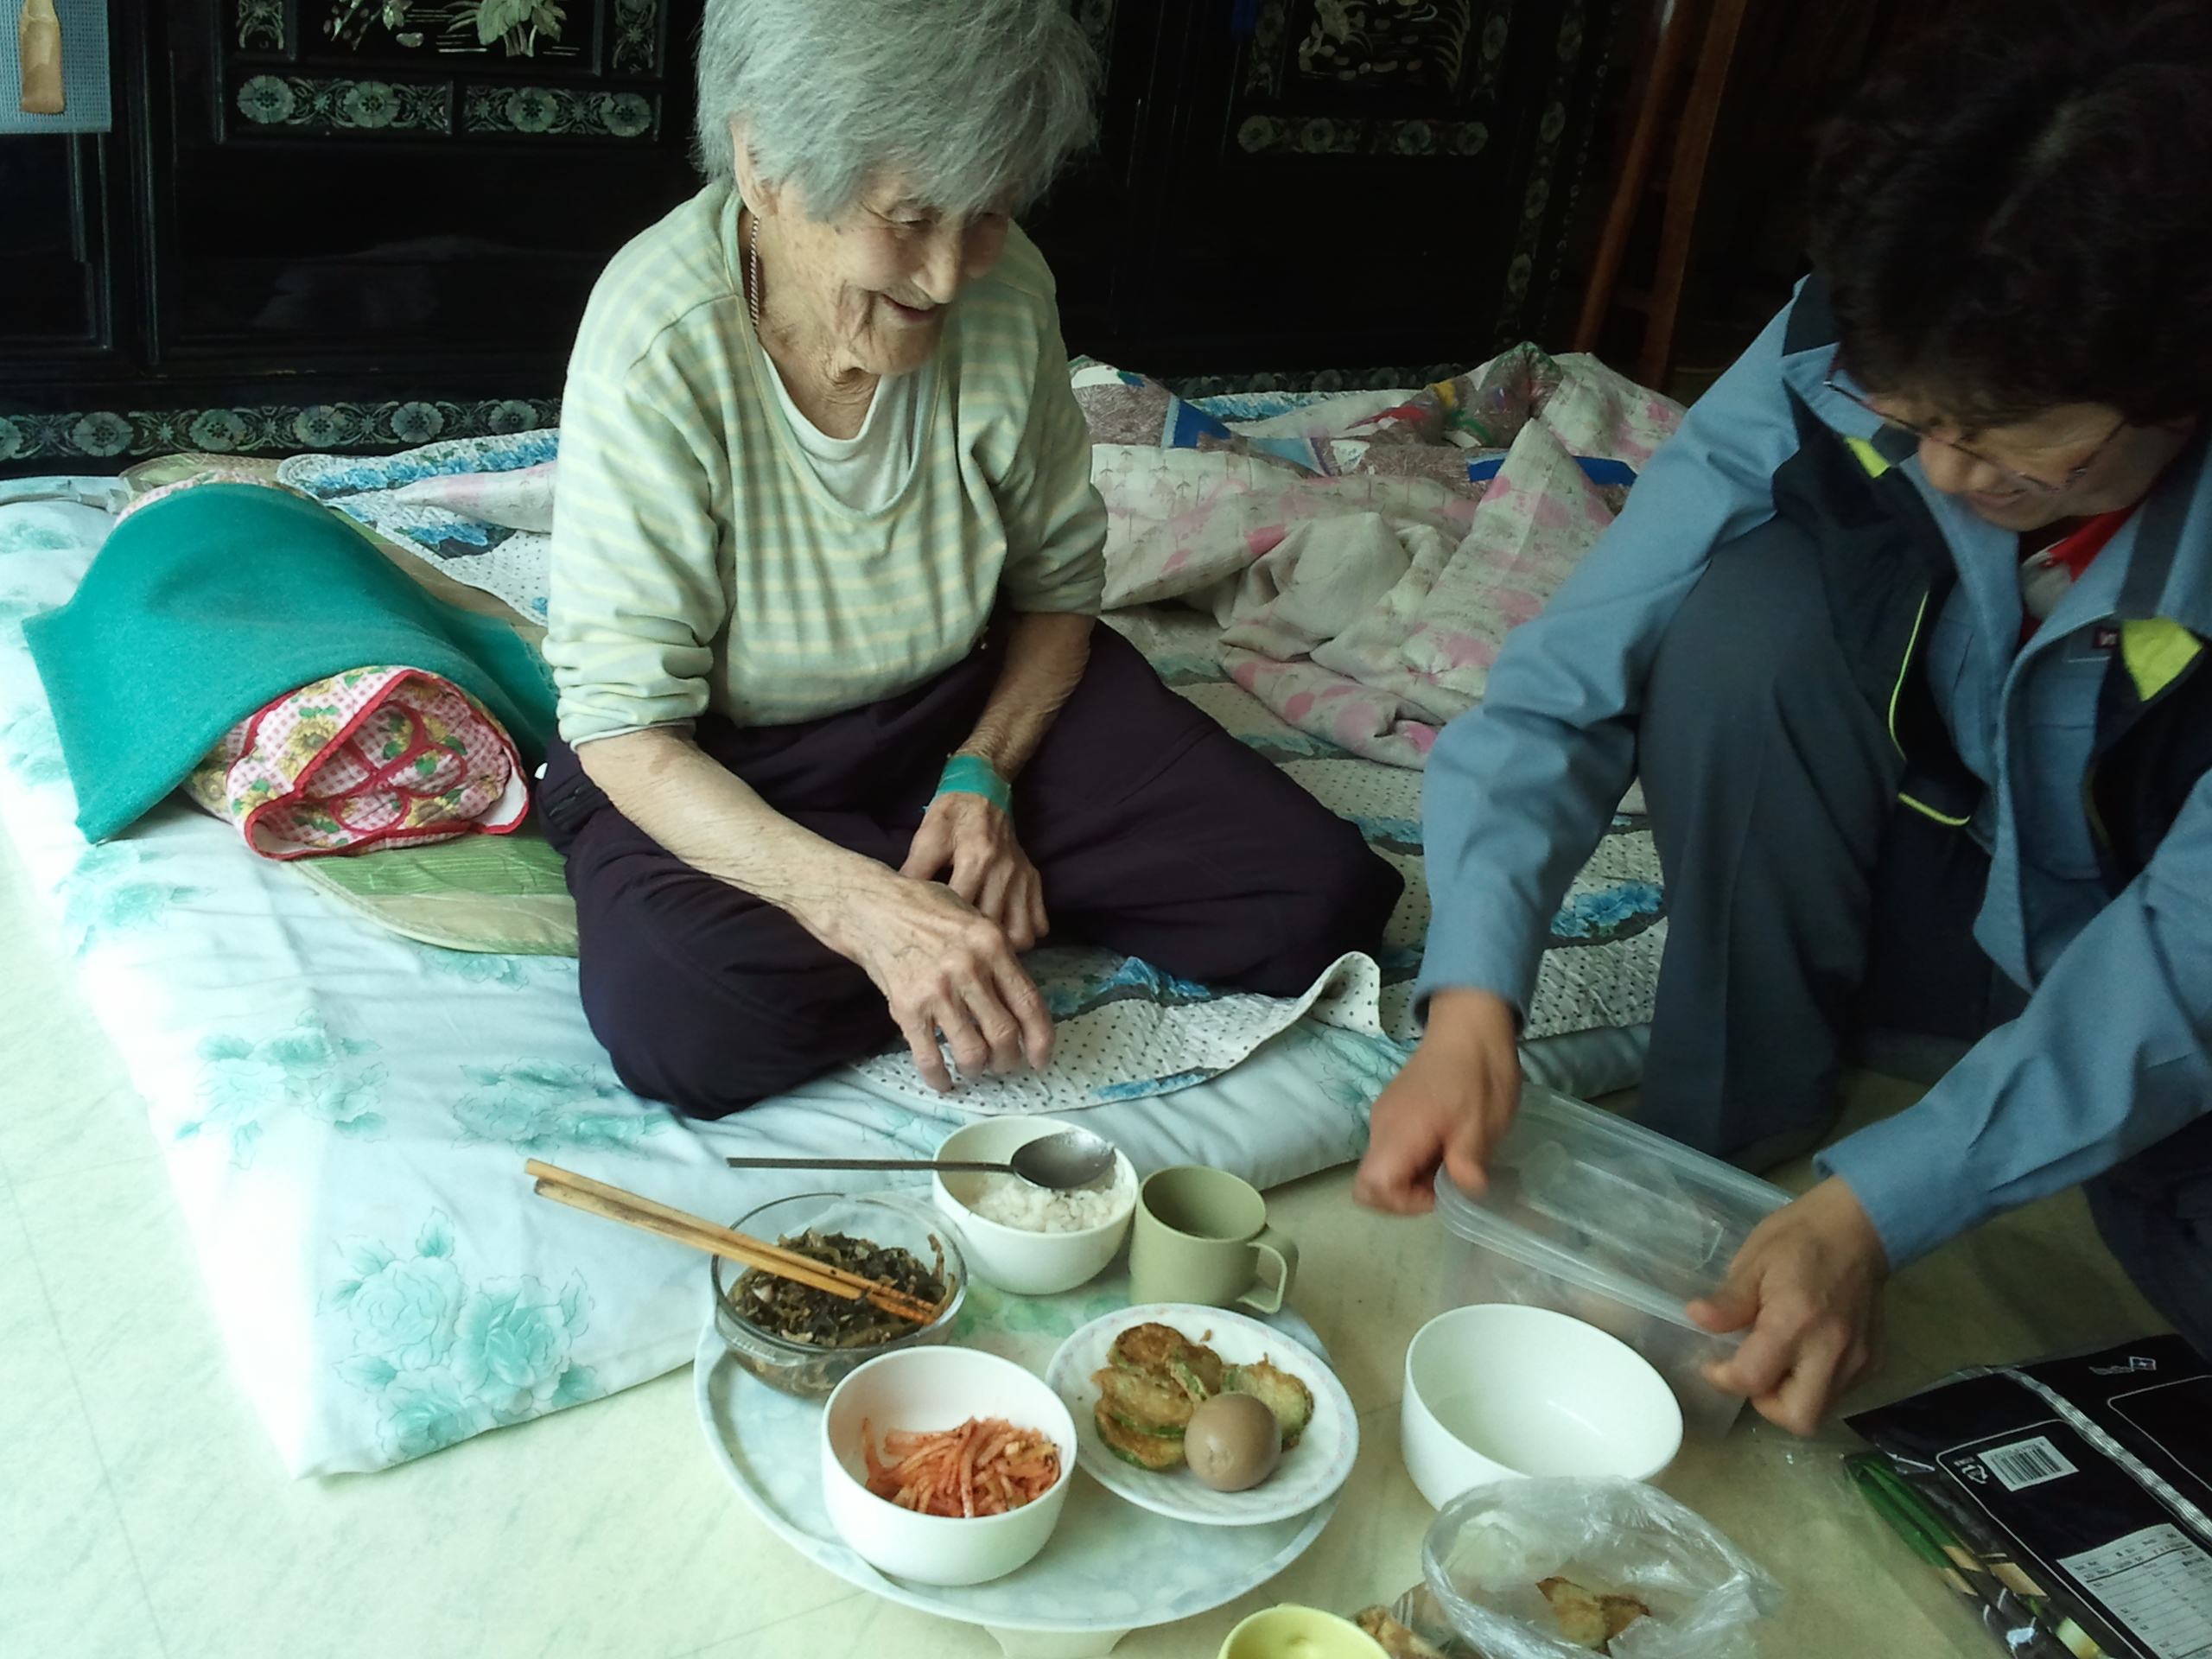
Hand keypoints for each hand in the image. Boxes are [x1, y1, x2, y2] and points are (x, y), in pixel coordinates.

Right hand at [825, 871, 1054, 1092]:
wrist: (873, 909)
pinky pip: (929, 1057)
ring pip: (972, 1053)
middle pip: (1004, 1035)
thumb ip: (999, 958)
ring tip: (974, 1068)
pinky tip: (943, 1081)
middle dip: (1008, 1059)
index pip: (1030, 1004)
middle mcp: (969, 968)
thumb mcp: (976, 919)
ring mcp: (937, 990)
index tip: (1040, 1058)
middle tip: (1004, 1063)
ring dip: (977, 1069)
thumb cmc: (927, 910)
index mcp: (993, 945)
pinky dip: (939, 1078)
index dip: (1040, 1040)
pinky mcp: (907, 1007)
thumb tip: (1020, 1004)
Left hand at [900, 788, 1048, 949]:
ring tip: (981, 943)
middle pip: (995, 932)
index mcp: (977, 858)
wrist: (982, 791)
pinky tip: (1002, 929)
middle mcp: (1005, 871)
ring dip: (1003, 946)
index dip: (948, 934)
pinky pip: (1040, 924)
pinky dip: (1023, 933)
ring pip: (1023, 936)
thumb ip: (914, 872)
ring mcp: (1023, 878)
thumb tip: (897, 908)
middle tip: (956, 950)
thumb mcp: (926, 838)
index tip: (935, 944)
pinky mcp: (1034, 880)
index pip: (964, 911)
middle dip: (974, 946)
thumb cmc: (950, 815)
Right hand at [1354, 988, 1521, 1213]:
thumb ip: (1467, 1164)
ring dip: (1414, 1176)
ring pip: (1383, 1166)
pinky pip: (1393, 1148)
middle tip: (1446, 1183)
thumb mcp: (1483, 1124)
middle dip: (1406, 1195)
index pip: (1371, 1187)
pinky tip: (1446, 1143)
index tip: (1440, 1193)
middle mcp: (1382, 1126)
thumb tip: (1465, 1193)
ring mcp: (1385, 1116)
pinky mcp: (1394, 1109)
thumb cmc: (1479, 1074)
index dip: (1402, 1203)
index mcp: (1399, 1132)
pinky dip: (1415, 1159)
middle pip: (1371, 1182)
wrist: (1471, 1025)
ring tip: (1452, 1160)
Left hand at [1686, 1176, 1889, 1434]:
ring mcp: (1859, 1359)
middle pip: (1799, 1418)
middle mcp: (1832, 1350)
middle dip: (1767, 1406)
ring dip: (1792, 1397)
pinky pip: (1841, 1392)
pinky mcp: (1875, 1360)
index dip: (1724, 1379)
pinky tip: (1804, 1354)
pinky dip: (1816, 1385)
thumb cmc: (1799, 1238)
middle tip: (1753, 1373)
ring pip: (1822, 1411)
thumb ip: (1728, 1301)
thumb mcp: (1754, 1261)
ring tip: (1777, 1361)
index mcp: (1796, 1321)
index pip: (1754, 1379)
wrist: (1859, 1226)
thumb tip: (1696, 1320)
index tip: (1713, 1363)